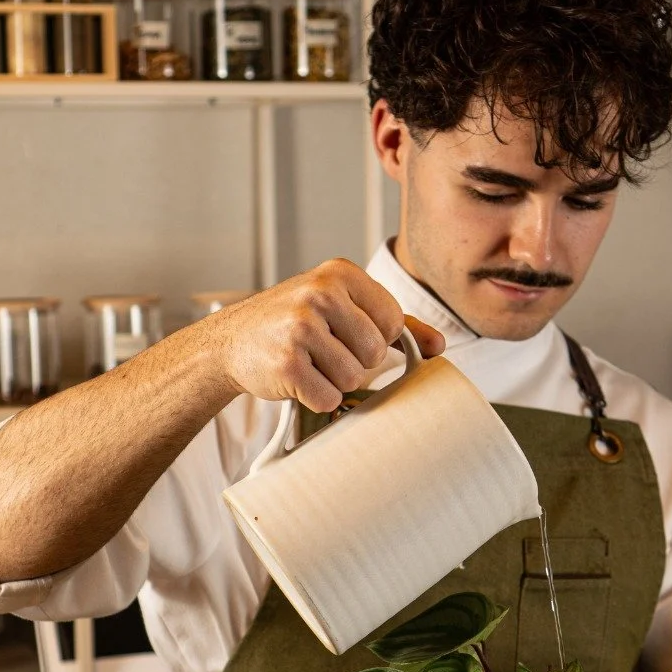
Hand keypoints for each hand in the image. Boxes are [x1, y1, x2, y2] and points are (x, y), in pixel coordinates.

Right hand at [213, 258, 444, 413]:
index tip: (345, 333)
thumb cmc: (293, 324)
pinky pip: (328, 398)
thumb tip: (439, 345)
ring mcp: (300, 328)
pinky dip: (315, 398)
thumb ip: (394, 322)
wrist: (232, 341)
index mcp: (340, 273)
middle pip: (375, 353)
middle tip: (322, 351)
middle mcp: (320, 294)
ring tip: (307, 363)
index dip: (375, 339)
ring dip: (333, 381)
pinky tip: (295, 379)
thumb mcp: (342, 308)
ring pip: (354, 379)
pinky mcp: (287, 363)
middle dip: (354, 362)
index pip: (393, 322)